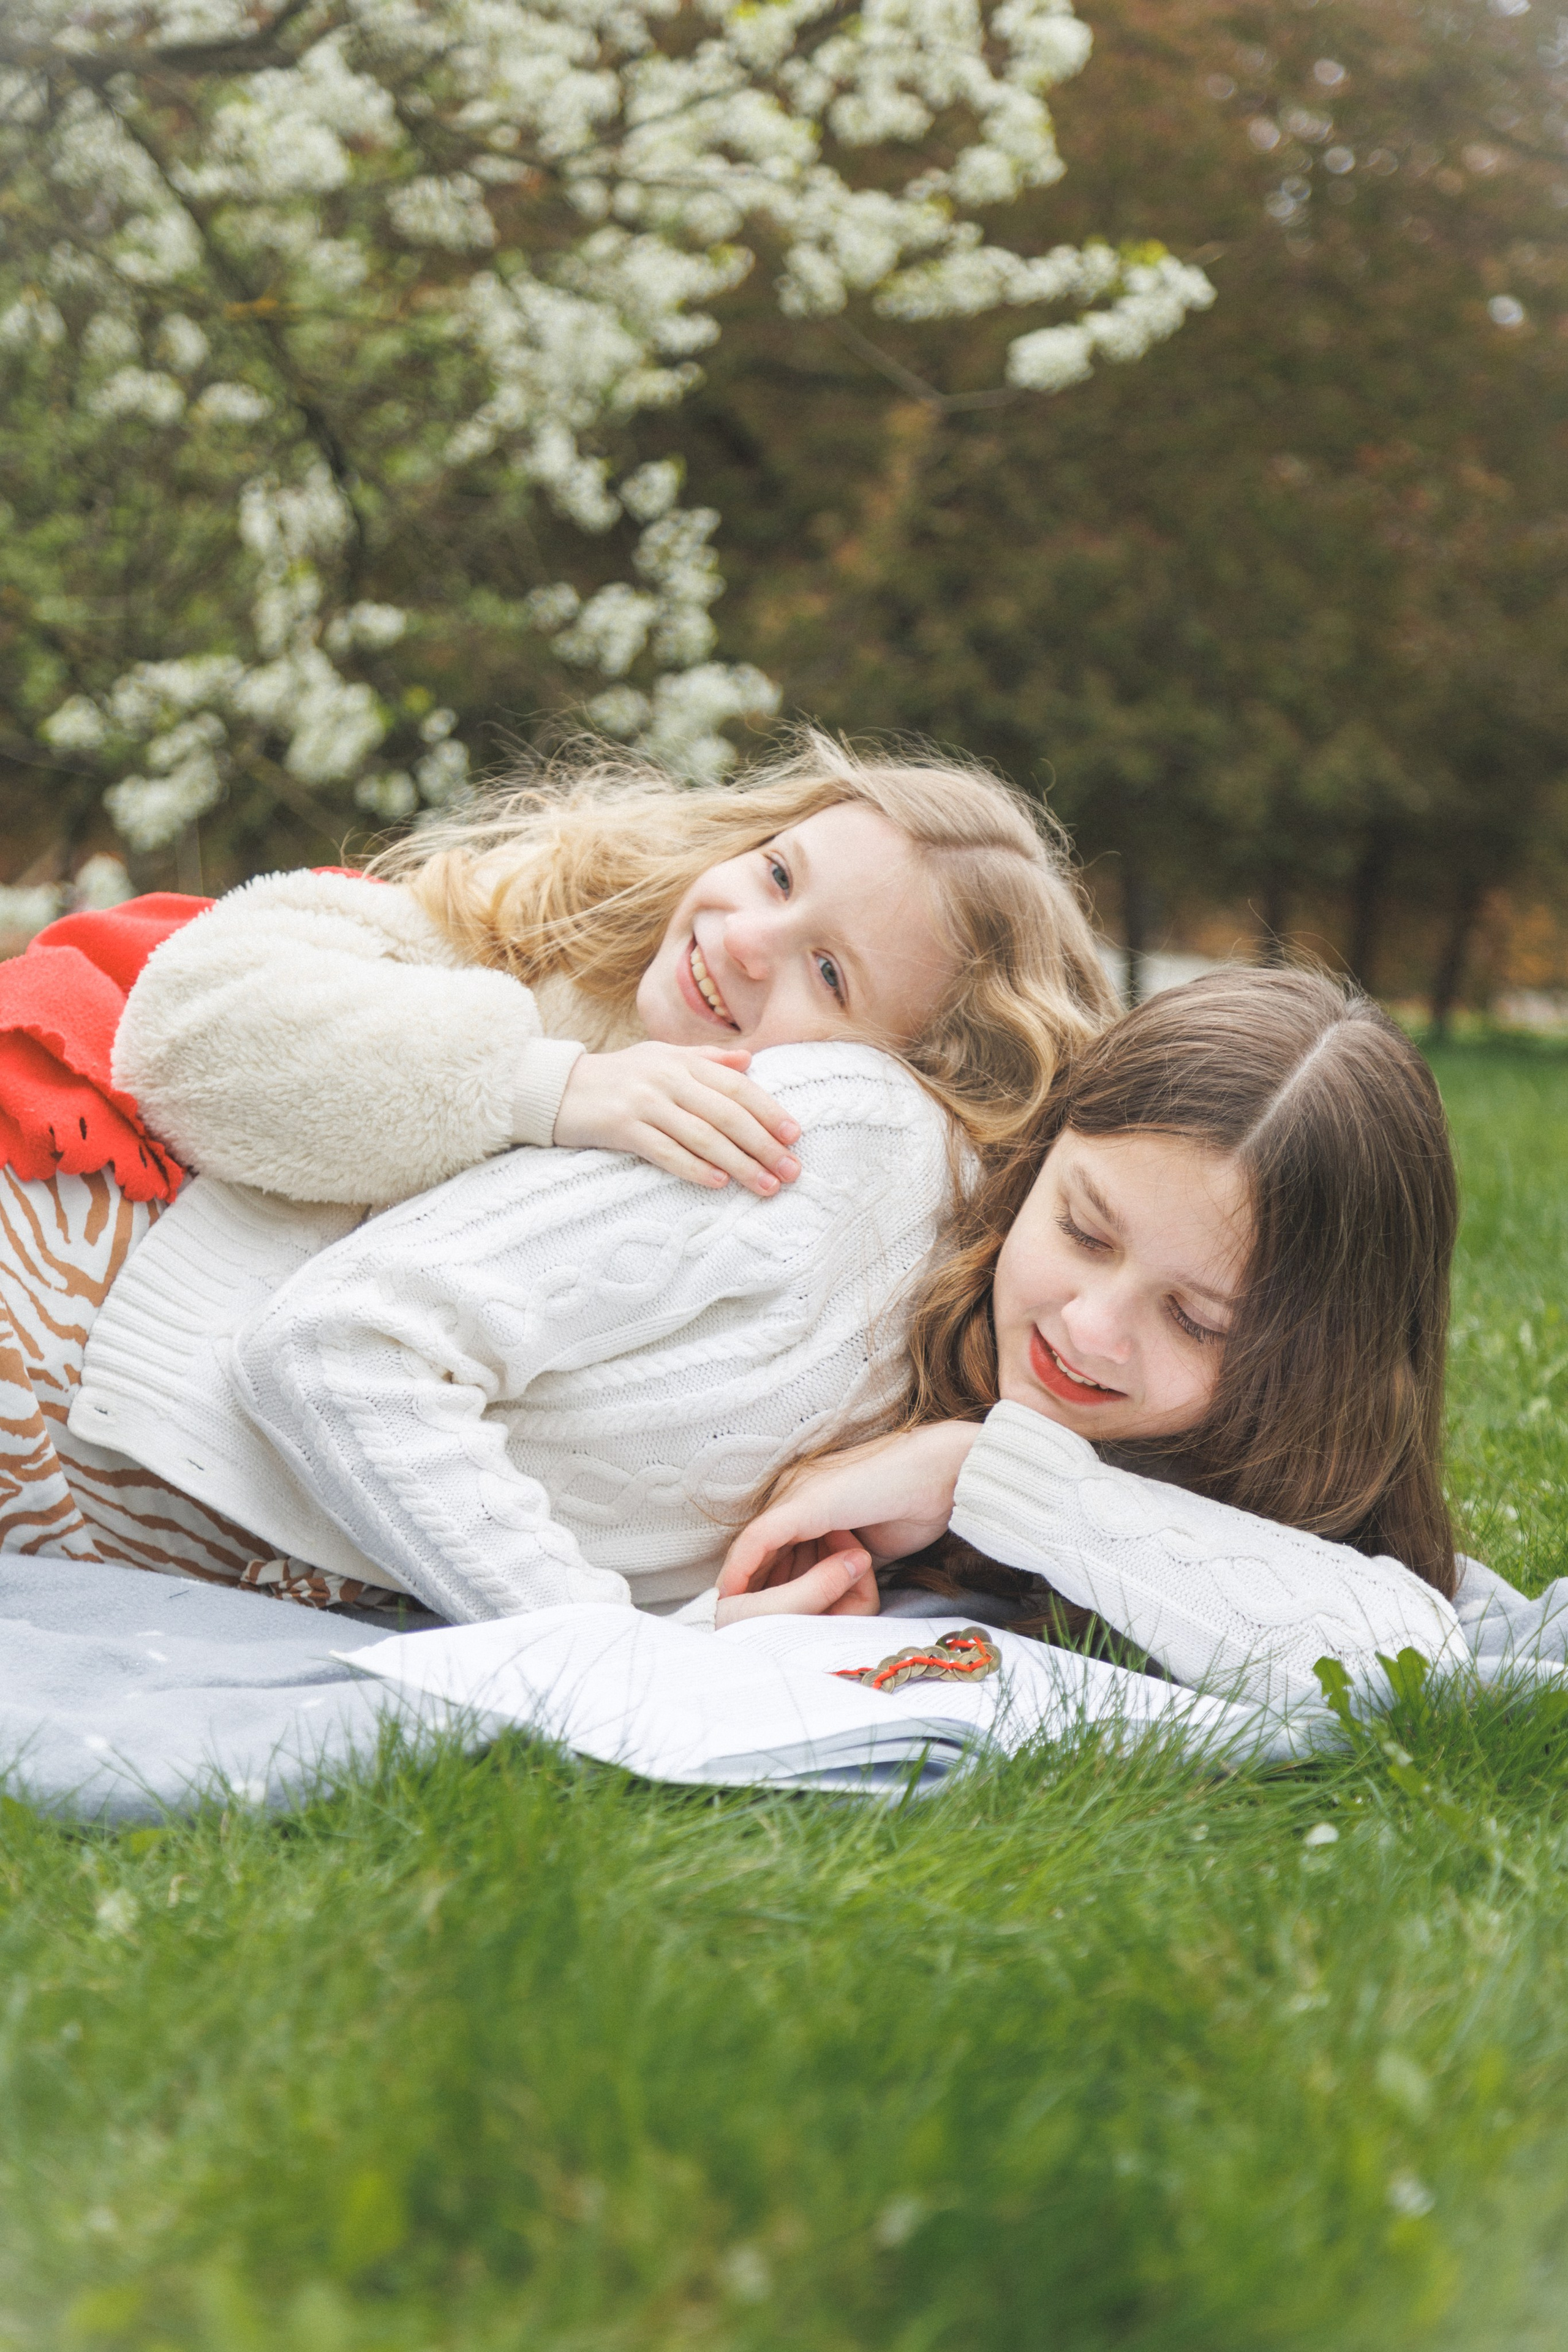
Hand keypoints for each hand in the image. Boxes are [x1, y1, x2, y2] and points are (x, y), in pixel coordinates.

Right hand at [552, 1042, 801, 1196]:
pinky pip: (665, 1152)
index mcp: (682, 1060)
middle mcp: (667, 1079)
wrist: (558, 1087)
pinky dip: (694, 1168)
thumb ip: (706, 1059)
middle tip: (791, 1170)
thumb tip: (750, 1062)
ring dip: (739, 1164)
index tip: (794, 1135)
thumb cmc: (618, 1074)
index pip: (737, 1085)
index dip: (769, 1110)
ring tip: (766, 1185)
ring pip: (702, 1136)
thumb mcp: (662, 1055)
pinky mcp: (622, 1128)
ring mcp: (645, 1103)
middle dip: (763, 1144)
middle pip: (727, 1113)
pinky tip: (718, 1183)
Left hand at [717, 1422, 981, 1612]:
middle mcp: (796, 1491)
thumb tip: (836, 1589)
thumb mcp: (868, 1546)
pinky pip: (758, 1540)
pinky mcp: (803, 1505)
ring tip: (745, 1621)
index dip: (765, 1581)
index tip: (759, 1614)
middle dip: (756, 1590)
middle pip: (760, 1549)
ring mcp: (797, 1494)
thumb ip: (845, 1563)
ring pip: (756, 1549)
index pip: (774, 1545)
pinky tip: (734, 1594)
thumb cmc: (916, 1506)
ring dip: (754, 1589)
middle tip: (750, 1625)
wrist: (941, 1476)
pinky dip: (743, 1569)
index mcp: (812, 1497)